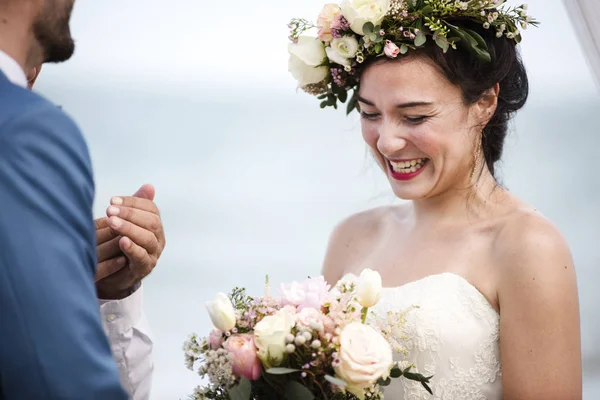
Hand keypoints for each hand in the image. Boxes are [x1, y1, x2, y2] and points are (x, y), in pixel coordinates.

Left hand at [95, 184, 165, 299]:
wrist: (113, 274)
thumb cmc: (119, 244)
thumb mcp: (126, 222)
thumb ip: (136, 206)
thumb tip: (149, 186)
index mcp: (156, 225)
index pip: (150, 208)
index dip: (133, 202)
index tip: (113, 200)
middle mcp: (158, 238)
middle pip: (152, 222)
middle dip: (130, 214)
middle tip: (110, 210)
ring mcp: (153, 254)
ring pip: (148, 238)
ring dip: (129, 228)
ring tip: (112, 222)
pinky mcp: (144, 268)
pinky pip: (141, 256)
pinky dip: (132, 248)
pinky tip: (121, 240)